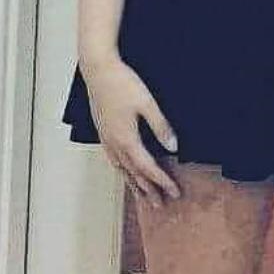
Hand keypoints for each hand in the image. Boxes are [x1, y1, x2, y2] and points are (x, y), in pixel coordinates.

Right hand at [82, 55, 180, 204]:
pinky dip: (121, 170)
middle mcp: (115, 143)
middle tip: (160, 204)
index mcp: (127, 139)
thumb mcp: (148, 103)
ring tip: (142, 195)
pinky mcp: (102, 131)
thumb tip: (173, 147)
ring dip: (133, 183)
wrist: (97, 69)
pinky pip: (113, 158)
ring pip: (121, 168)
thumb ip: (161, 127)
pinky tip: (123, 170)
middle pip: (134, 173)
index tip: (175, 192)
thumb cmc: (122, 83)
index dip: (162, 181)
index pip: (148, 168)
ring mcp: (106, 138)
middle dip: (148, 189)